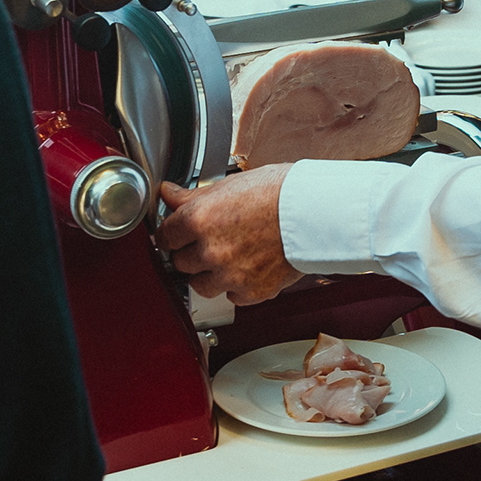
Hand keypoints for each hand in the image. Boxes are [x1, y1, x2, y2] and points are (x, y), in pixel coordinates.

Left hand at [153, 166, 295, 303]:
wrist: (314, 211)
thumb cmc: (278, 192)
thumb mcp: (228, 185)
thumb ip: (192, 197)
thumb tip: (168, 194)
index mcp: (198, 220)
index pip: (165, 237)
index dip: (173, 234)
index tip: (179, 235)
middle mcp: (210, 250)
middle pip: (180, 262)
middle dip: (192, 253)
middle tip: (211, 241)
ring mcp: (229, 274)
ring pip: (201, 285)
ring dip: (209, 274)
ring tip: (229, 257)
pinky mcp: (250, 291)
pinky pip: (231, 296)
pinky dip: (236, 285)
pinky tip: (248, 266)